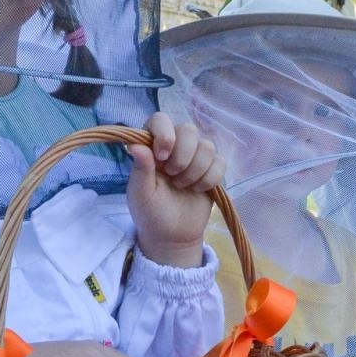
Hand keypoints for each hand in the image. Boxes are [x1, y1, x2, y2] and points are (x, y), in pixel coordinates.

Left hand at [126, 112, 224, 267]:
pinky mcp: (212, 169)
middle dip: (183, 155)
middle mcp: (175, 146)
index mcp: (152, 147)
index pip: (160, 120)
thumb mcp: (140, 194)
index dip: (164, 133)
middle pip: (188, 129)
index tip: (161, 156)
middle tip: (173, 176)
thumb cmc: (150, 213)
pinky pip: (220, 162)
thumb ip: (140, 168)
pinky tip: (198, 190)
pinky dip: (210, 178)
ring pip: (207, 145)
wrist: (172, 236)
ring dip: (195, 170)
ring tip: (182, 186)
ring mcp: (195, 157)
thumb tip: (135, 145)